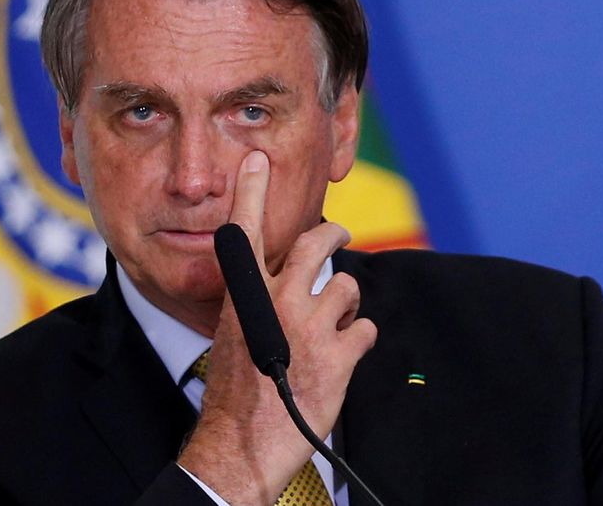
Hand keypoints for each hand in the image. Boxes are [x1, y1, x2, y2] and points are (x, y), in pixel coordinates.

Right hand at [177, 150, 377, 504]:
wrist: (242, 443)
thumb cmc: (237, 390)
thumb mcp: (236, 333)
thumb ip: (259, 301)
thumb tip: (289, 280)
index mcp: (245, 294)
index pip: (247, 230)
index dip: (252, 191)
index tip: (257, 160)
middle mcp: (277, 300)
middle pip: (320, 242)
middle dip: (335, 235)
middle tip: (338, 237)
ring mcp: (309, 326)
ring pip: (348, 287)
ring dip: (345, 306)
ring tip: (329, 330)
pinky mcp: (338, 355)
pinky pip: (366, 329)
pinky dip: (359, 341)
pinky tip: (341, 357)